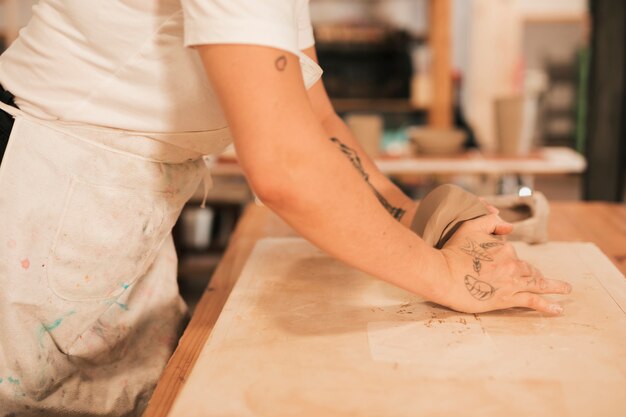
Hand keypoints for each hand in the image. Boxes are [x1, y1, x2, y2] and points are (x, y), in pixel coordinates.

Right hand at [433, 214, 571, 314]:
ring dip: (554, 286)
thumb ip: (489, 221)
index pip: (512, 253)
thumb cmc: (452, 251)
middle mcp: (512, 264)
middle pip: (528, 269)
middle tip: (543, 277)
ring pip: (537, 283)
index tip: (499, 263)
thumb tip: (509, 224)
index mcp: (504, 248)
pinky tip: (559, 309)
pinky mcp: (507, 299)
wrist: (443, 274)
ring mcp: (512, 282)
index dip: (506, 257)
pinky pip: (533, 301)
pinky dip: (548, 305)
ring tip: (565, 288)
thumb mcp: (469, 228)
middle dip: (536, 273)